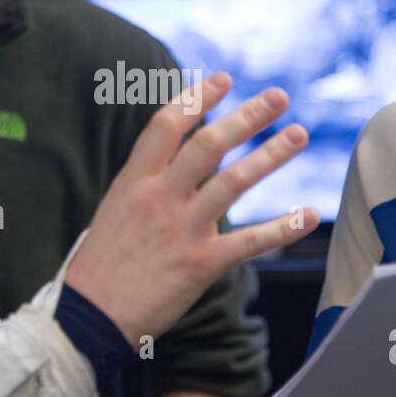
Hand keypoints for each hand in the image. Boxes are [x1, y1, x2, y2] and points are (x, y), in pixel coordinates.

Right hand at [65, 72, 317, 343]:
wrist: (88, 317)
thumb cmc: (100, 266)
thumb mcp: (114, 210)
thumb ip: (146, 184)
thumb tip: (174, 162)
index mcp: (134, 181)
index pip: (167, 125)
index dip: (198, 98)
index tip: (224, 80)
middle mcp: (159, 198)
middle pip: (208, 144)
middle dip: (247, 116)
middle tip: (278, 96)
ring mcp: (181, 229)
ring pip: (232, 182)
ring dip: (270, 155)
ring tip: (298, 134)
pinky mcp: (199, 264)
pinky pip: (248, 241)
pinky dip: (282, 228)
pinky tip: (307, 214)